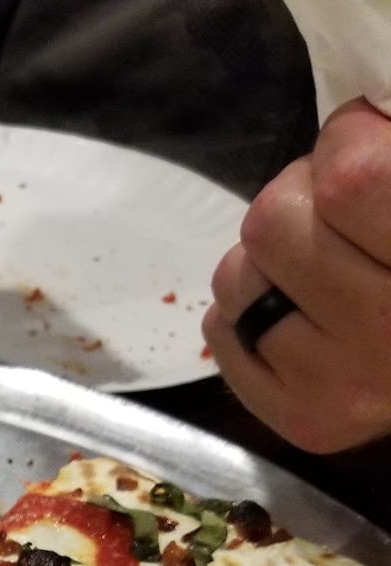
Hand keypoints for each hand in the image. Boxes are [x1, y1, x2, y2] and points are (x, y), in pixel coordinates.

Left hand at [205, 99, 390, 453]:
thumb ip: (382, 158)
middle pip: (272, 221)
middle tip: (334, 209)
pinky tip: (296, 311)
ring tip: (315, 265)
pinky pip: (221, 332)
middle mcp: (387, 334)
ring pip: (237, 277)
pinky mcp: (300, 418)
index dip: (342, 142)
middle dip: (295, 198)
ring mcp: (337, 386)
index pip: (349, 180)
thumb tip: (348, 116)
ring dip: (265, 258)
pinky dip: (246, 311)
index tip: (357, 144)